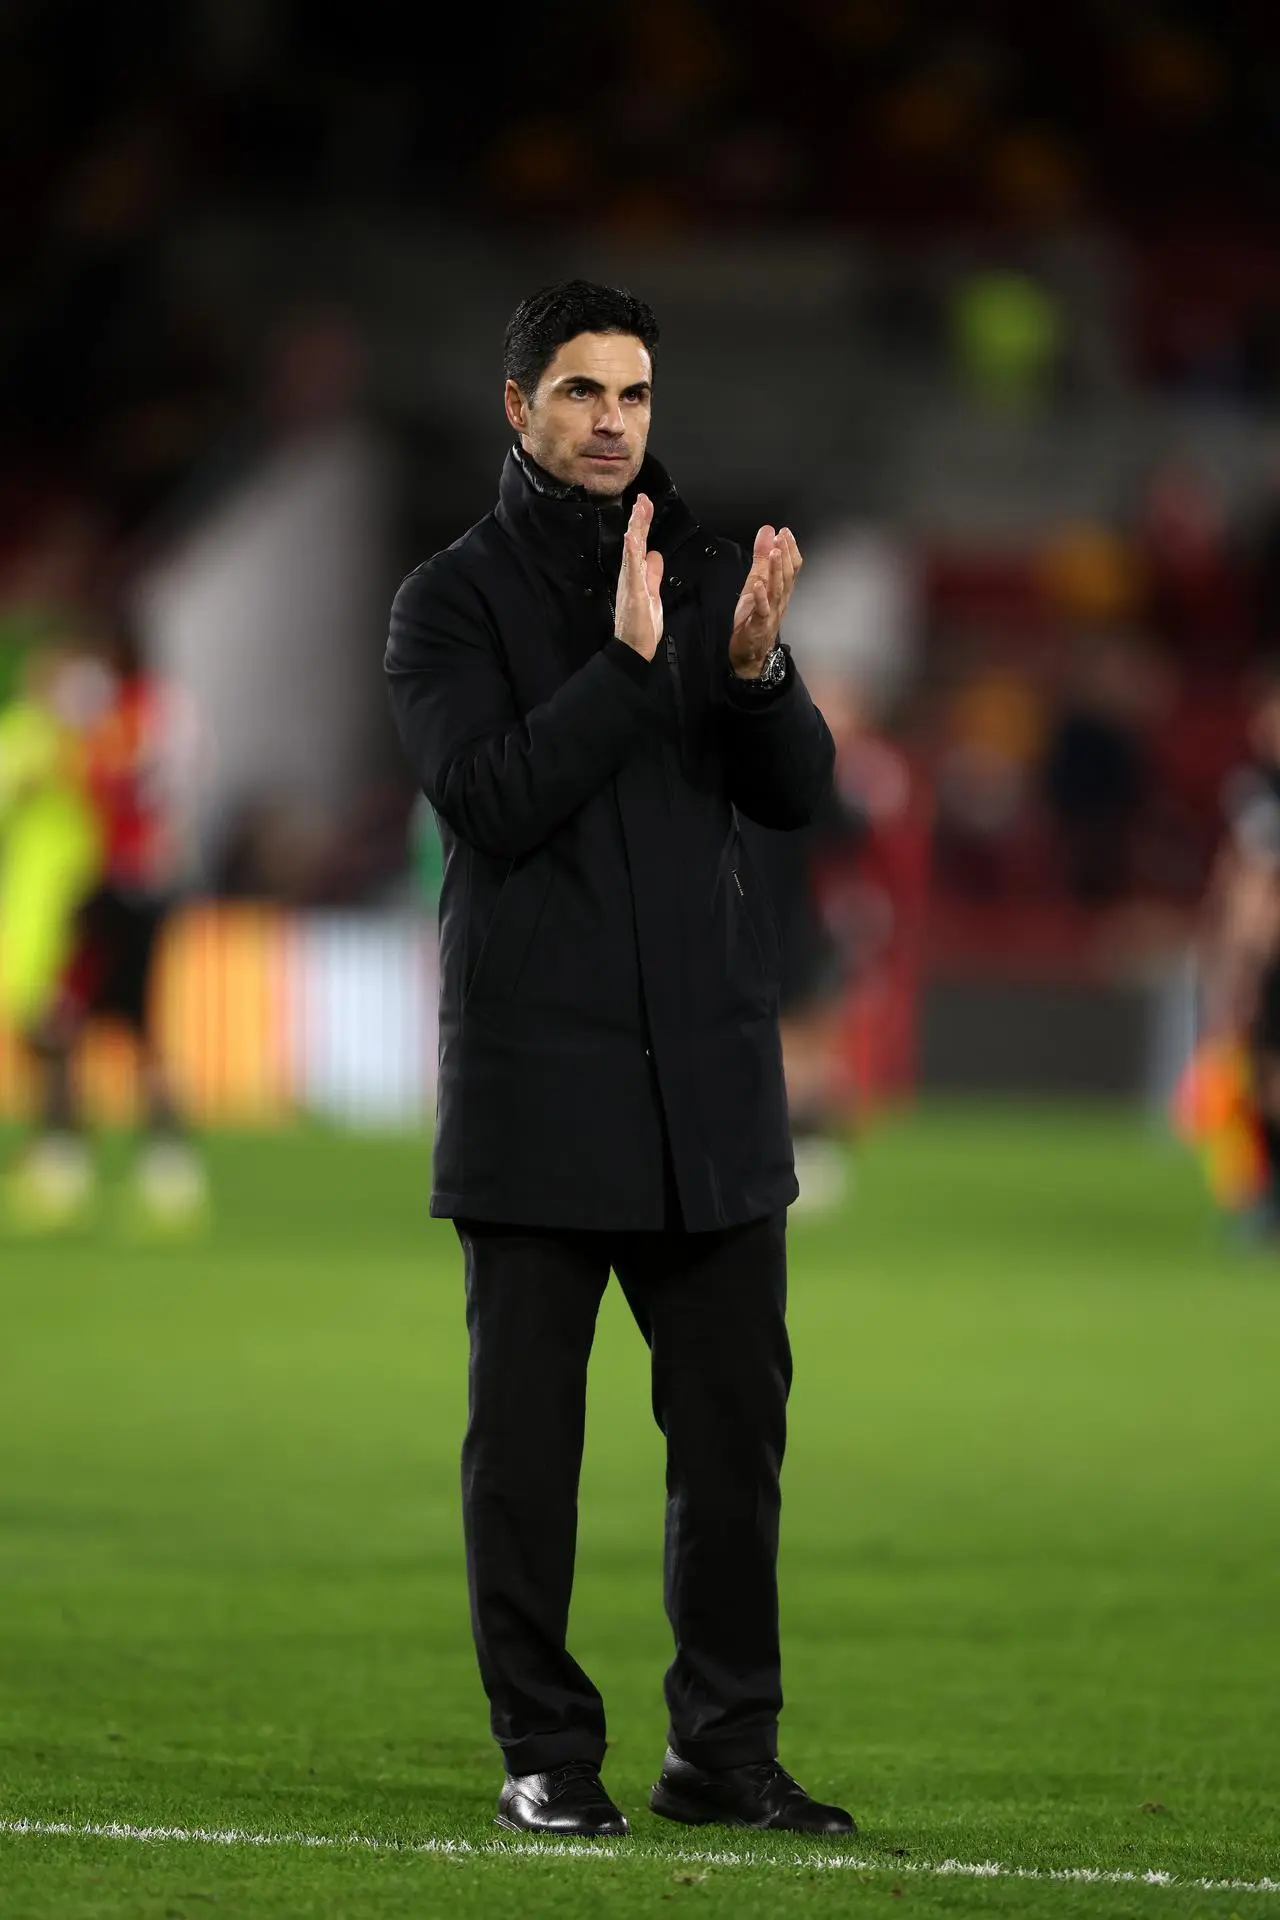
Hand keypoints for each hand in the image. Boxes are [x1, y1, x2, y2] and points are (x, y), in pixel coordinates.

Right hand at [614, 494, 663, 660]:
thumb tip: (655, 554)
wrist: (633, 647)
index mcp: (636, 574)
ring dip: (635, 531)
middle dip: (639, 520)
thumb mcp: (652, 593)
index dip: (643, 523)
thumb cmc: (641, 624)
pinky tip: (632, 540)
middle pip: (634, 543)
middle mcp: (630, 575)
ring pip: (632, 552)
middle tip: (642, 498)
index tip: (645, 503)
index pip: (641, 544)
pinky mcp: (633, 594)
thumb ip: (653, 574)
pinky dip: (632, 555)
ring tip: (638, 511)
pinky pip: (632, 572)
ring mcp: (630, 583)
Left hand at [729, 525, 801, 677]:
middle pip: (787, 576)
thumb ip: (762, 559)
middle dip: (785, 555)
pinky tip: (758, 585)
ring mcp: (770, 613)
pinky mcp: (758, 625)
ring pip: (777, 590)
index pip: (792, 568)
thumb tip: (768, 532)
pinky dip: (761, 597)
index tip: (786, 532)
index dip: (790, 550)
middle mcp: (779, 601)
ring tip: (775, 552)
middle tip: (782, 537)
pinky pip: (762, 610)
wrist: (750, 654)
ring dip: (776, 570)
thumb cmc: (754, 618)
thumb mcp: (755, 584)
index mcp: (780, 591)